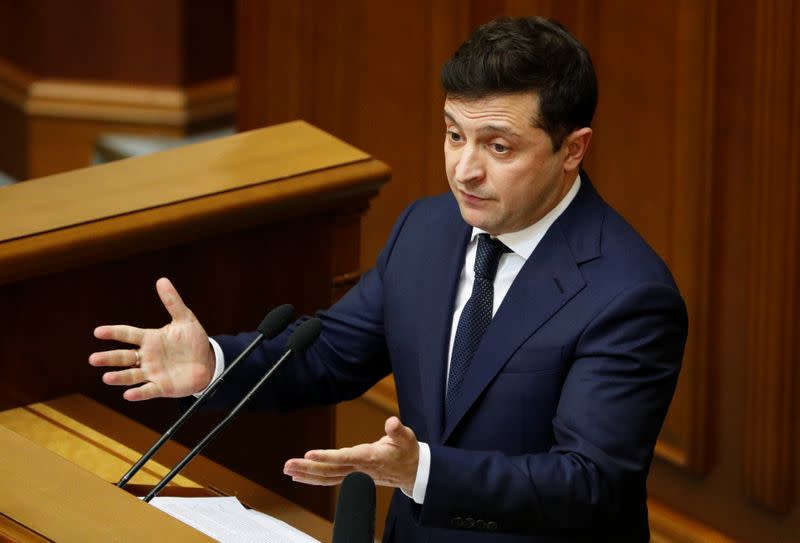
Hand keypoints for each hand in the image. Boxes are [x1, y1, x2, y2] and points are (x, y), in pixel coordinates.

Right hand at [88, 277, 214, 400]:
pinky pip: (148, 390)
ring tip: (106, 377)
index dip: (114, 333)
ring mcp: (153, 372)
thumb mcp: (185, 319)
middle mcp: (147, 357)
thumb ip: (172, 302)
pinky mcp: (162, 387)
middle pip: (124, 357)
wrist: (208, 362)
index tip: (98, 332)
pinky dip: (138, 393)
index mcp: (150, 339)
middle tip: (93, 359)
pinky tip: (128, 394)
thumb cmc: (193, 341)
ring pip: (131, 375)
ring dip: (119, 377)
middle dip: (109, 358)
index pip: (128, 334)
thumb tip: (162, 280)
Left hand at [283, 416, 419, 494]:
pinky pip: (329, 479)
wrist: (411, 473)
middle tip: (287, 465)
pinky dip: (313, 478)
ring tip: (287, 469)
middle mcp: (359, 469)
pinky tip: (299, 476)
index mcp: (370, 458)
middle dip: (308, 468)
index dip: (327, 457)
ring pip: (326, 476)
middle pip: (330, 470)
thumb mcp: (407, 438)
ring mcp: (354, 474)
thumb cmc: (407, 452)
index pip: (345, 457)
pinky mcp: (351, 476)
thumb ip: (398, 431)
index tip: (310, 454)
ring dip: (306, 474)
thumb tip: (392, 422)